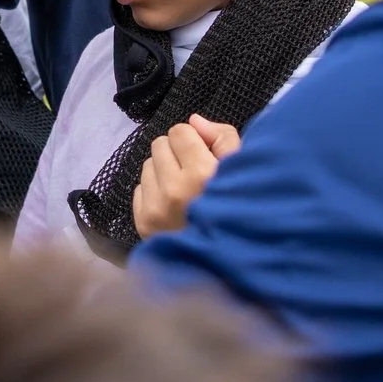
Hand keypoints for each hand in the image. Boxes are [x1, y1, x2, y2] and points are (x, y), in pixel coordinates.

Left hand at [133, 116, 241, 237]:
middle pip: (160, 145)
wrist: (224, 261)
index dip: (194, 139)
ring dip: (164, 172)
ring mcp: (155, 208)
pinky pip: (139, 188)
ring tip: (185, 191)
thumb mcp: (243, 170)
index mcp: (202, 174)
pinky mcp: (143, 223)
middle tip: (194, 173)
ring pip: (148, 165)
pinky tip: (173, 205)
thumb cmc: (240, 211)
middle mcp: (174, 190)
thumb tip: (194, 121)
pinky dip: (154, 191)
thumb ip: (222, 138)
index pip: (180, 131)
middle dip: (177, 153)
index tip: (204, 154)